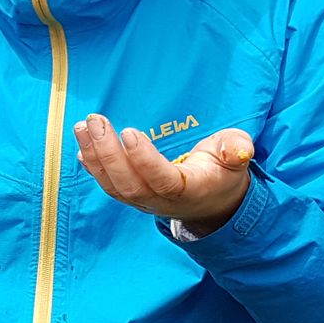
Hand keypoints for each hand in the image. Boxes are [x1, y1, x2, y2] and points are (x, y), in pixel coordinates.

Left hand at [72, 113, 253, 236]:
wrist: (212, 201)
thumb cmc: (222, 171)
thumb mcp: (236, 157)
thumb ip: (237, 149)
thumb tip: (240, 150)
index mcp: (189, 190)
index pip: (163, 180)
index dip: (144, 160)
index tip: (130, 132)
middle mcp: (163, 201)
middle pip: (129, 185)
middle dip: (108, 154)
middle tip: (96, 121)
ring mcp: (145, 201)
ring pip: (114, 187)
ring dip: (95, 157)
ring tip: (83, 127)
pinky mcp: (133, 196)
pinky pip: (109, 186)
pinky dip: (92, 167)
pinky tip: (83, 146)